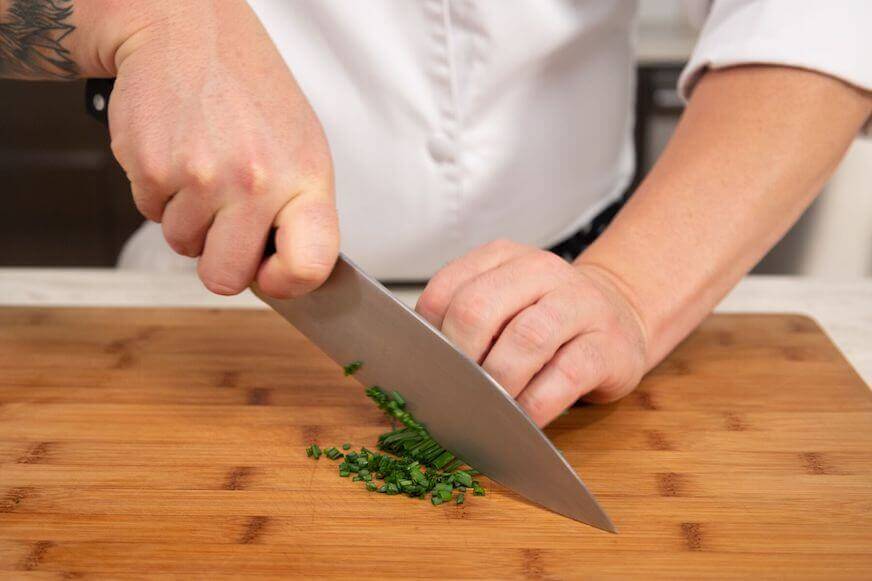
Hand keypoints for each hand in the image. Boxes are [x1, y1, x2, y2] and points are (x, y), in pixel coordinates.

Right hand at [107, 1, 337, 297]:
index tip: (273, 274)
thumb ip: (298, 212)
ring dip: (188, 219)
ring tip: (203, 169)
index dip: (288, 285)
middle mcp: (256, 182)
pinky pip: (151, 216)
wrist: (188, 33)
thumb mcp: (300, 148)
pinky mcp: (154, 170)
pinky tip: (178, 155)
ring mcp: (203, 178)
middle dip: (221, 260)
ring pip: (184, 247)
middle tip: (226, 220)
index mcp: (304, 179)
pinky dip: (161, 194)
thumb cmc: (250, 94)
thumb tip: (285, 273)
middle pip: (227, 279)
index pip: (310, 265)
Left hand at [416, 240, 648, 425]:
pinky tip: (523, 420)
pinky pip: (564, 377)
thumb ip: (465, 320)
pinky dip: (535, 406)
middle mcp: (541, 271)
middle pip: (477, 310)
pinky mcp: (608, 346)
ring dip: (498, 385)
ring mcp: (580, 305)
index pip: (446, 289)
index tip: (432, 367)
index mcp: (504, 257)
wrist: (622, 316)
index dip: (430, 336)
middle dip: (460, 359)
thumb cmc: (547, 318)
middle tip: (458, 390)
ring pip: (525, 340)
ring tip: (489, 409)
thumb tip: (422, 369)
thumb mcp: (505, 303)